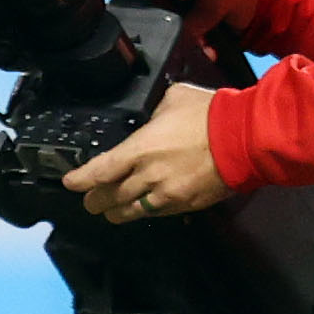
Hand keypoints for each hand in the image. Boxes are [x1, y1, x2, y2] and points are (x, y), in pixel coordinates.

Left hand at [61, 82, 228, 223]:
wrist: (242, 139)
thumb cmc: (210, 116)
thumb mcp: (174, 99)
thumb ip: (155, 112)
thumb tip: (154, 118)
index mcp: (140, 148)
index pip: (99, 170)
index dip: (81, 180)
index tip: (70, 182)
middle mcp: (148, 176)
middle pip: (110, 197)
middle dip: (95, 200)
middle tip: (89, 200)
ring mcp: (166, 194)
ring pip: (130, 211)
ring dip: (116, 212)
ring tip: (109, 212)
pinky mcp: (185, 205)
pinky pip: (156, 214)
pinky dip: (144, 212)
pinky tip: (141, 209)